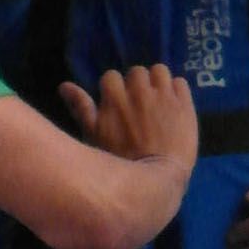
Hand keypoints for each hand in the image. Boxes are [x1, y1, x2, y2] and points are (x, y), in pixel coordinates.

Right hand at [59, 65, 197, 169]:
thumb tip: (64, 86)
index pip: (111, 76)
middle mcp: (139, 90)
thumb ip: (81, 108)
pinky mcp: (184, 103)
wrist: (160, 178)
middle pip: (137, 72)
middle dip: (137, 85)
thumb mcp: (94, 136)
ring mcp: (164, 95)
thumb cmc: (121, 160)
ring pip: (160, 71)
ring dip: (158, 82)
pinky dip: (176, 91)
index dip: (115, 90)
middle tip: (140, 104)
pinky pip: (180, 82)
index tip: (119, 104)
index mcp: (115, 97)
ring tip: (159, 100)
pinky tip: (174, 106)